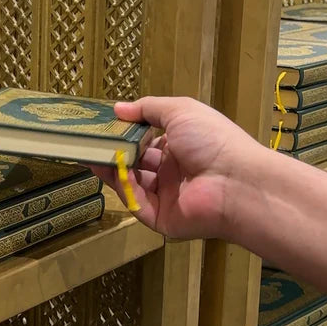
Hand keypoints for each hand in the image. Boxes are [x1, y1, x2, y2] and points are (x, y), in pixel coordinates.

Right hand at [92, 96, 264, 239]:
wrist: (235, 181)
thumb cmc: (212, 140)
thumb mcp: (180, 111)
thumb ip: (148, 108)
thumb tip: (118, 108)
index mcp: (180, 147)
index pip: (147, 141)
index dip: (127, 135)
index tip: (105, 127)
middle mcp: (173, 172)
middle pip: (136, 163)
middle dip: (116, 153)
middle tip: (91, 142)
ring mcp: (166, 196)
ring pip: (131, 183)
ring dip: (113, 169)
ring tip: (92, 155)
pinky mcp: (160, 218)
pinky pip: (136, 202)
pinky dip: (123, 188)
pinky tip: (110, 172)